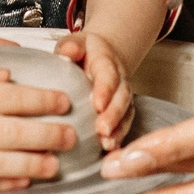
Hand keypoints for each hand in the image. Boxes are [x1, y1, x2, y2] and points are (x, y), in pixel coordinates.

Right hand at [0, 54, 78, 193]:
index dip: (43, 101)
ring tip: (54, 166)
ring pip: (0, 165)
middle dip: (48, 135)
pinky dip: (1, 186)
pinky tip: (19, 183)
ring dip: (32, 166)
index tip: (63, 102)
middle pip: (15, 135)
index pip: (14, 99)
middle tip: (70, 137)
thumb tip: (6, 78)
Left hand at [54, 30, 133, 148]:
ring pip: (126, 114)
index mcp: (106, 62)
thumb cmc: (84, 52)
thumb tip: (67, 52)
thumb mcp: (76, 43)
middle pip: (121, 97)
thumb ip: (70, 46)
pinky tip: (110, 150)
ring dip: (118, 130)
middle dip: (113, 115)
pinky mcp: (123, 112)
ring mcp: (123, 97)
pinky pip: (125, 126)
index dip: (105, 90)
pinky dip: (119, 138)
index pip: (108, 75)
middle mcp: (119, 80)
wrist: (102, 56)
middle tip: (103, 130)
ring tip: (107, 144)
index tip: (97, 104)